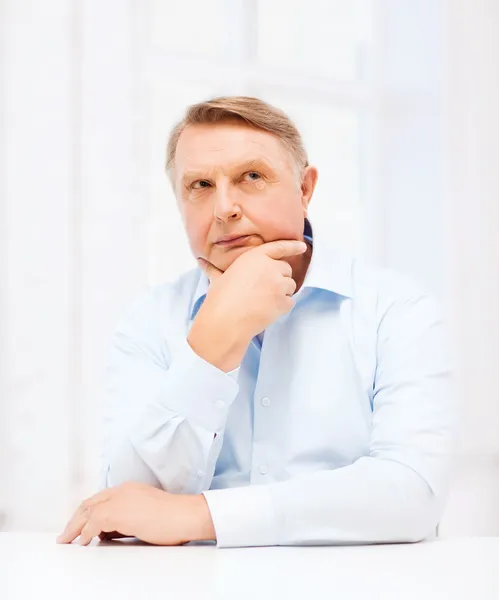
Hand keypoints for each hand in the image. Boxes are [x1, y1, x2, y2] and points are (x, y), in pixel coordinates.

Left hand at [56, 482, 214, 545]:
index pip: (100, 499)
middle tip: (66, 535)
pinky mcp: (119, 511)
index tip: (78, 525)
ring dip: (75, 527)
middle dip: (75, 519)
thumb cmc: (172, 518)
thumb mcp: (144, 516)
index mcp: (129, 489)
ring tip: (67, 540)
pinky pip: (94, 522)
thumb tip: (106, 532)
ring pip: (88, 511)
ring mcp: (120, 499)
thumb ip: (125, 520)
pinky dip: (85, 532)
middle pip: (90, 503)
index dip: (86, 512)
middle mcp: (122, 490)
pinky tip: (82, 542)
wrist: (185, 515)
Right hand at [188, 240, 306, 371]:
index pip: (279, 247)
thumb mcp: (218, 278)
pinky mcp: (284, 301)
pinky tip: (265, 311)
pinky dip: (281, 308)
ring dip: (281, 293)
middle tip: (263, 290)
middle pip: (286, 269)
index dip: (292, 247)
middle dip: (279, 278)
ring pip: (290, 286)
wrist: (225, 321)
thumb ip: (214, 269)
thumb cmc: (219, 299)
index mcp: (255, 257)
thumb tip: (201, 262)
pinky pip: (289, 302)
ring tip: (262, 302)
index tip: (302, 247)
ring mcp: (279, 284)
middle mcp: (270, 266)